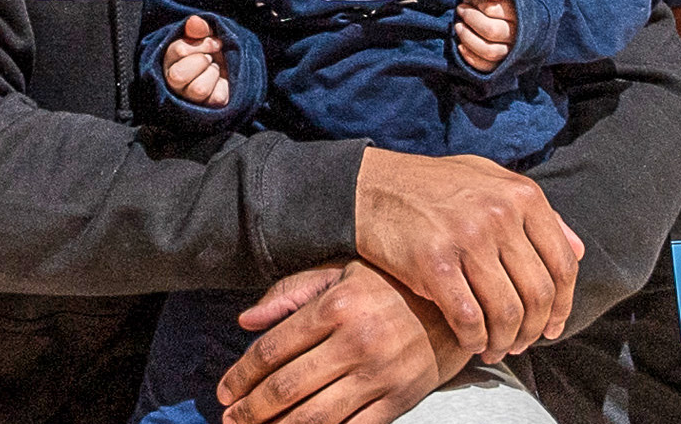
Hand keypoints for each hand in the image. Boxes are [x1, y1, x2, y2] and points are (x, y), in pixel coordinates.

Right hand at [164, 15, 231, 107]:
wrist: (228, 65)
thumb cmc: (211, 49)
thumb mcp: (204, 35)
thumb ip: (198, 28)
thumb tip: (195, 21)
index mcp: (169, 61)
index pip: (179, 51)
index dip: (201, 44)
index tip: (213, 42)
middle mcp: (174, 83)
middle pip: (179, 75)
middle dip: (202, 60)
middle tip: (210, 58)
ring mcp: (189, 98)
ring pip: (198, 89)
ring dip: (212, 73)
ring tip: (214, 69)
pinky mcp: (207, 107)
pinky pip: (216, 98)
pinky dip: (223, 86)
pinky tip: (220, 82)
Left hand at [214, 260, 468, 423]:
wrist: (457, 303)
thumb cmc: (390, 283)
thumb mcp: (340, 271)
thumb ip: (291, 294)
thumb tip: (245, 320)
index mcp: (336, 306)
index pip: (274, 348)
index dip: (242, 374)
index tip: (224, 390)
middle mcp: (355, 342)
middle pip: (288, 386)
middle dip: (252, 409)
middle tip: (230, 419)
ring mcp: (379, 375)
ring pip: (316, 416)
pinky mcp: (399, 400)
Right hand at [354, 149, 584, 361]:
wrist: (371, 186)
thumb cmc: (434, 186)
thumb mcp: (490, 180)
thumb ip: (537, 213)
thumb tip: (579, 251)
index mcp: (521, 195)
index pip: (562, 264)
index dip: (562, 306)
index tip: (552, 326)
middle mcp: (499, 215)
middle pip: (538, 294)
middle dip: (534, 330)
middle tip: (523, 344)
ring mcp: (467, 239)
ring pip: (507, 312)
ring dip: (506, 341)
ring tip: (497, 348)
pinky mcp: (434, 263)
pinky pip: (469, 318)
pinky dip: (475, 339)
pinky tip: (472, 342)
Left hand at [454, 0, 516, 71]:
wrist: (520, 25)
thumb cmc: (508, 4)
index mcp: (521, 15)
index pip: (494, 10)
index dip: (476, 4)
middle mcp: (518, 36)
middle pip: (491, 30)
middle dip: (470, 19)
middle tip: (460, 9)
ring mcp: (511, 53)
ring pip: (489, 51)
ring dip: (468, 38)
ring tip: (457, 26)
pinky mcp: (502, 66)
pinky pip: (486, 66)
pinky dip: (470, 57)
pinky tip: (460, 46)